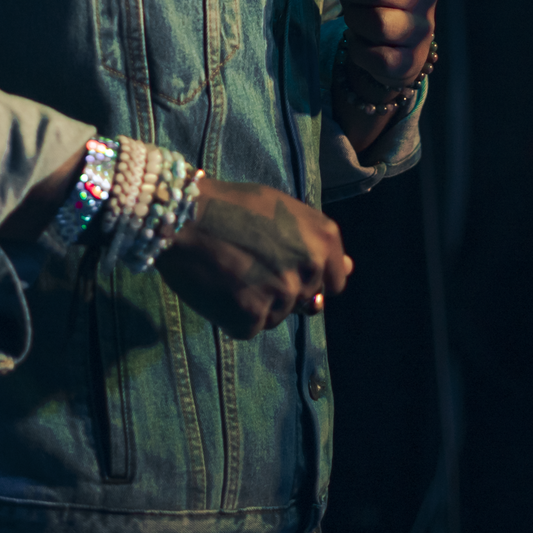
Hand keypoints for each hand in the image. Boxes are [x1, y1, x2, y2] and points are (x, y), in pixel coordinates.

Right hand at [157, 177, 350, 336]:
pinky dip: (232, 315)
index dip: (307, 277)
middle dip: (277, 288)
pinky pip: (248, 327)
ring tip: (229, 271)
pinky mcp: (252, 317)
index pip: (334, 281)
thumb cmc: (230, 206)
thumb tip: (349, 271)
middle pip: (300, 299)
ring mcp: (282, 294)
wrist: (183, 215)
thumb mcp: (284, 211)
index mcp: (324, 239)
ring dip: (254, 303)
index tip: (282, 266)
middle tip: (246, 261)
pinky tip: (218, 288)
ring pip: (275, 315)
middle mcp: (310, 267)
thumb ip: (316, 241)